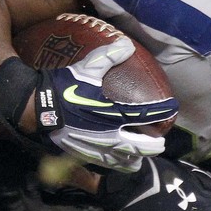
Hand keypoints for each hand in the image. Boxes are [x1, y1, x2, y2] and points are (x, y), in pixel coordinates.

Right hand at [34, 38, 177, 170]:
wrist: (38, 109)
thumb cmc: (63, 88)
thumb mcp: (87, 68)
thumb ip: (109, 56)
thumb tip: (128, 45)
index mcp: (112, 113)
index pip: (145, 114)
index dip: (162, 110)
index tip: (172, 108)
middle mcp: (109, 135)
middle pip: (141, 146)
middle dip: (154, 145)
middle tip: (160, 141)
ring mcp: (97, 148)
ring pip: (126, 160)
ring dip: (137, 157)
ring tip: (142, 155)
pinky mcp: (85, 155)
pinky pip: (108, 165)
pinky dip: (119, 164)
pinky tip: (120, 161)